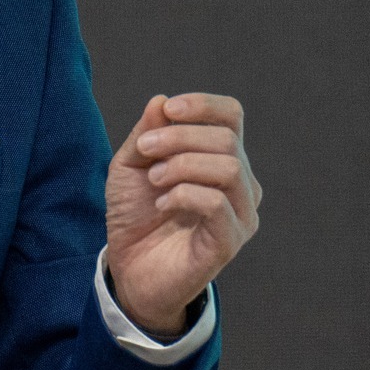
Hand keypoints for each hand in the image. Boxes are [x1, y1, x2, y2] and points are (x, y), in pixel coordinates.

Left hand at [105, 93, 260, 337]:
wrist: (128, 269)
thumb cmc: (136, 215)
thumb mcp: (131, 165)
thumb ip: (147, 133)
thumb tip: (161, 100)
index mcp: (221, 158)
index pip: (232, 116)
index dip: (204, 105)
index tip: (169, 110)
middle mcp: (241, 184)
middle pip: (227, 139)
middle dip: (179, 137)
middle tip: (145, 151)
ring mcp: (241, 214)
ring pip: (229, 168)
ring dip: (181, 165)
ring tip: (154, 180)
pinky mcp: (230, 241)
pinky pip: (217, 204)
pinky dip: (184, 194)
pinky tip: (163, 203)